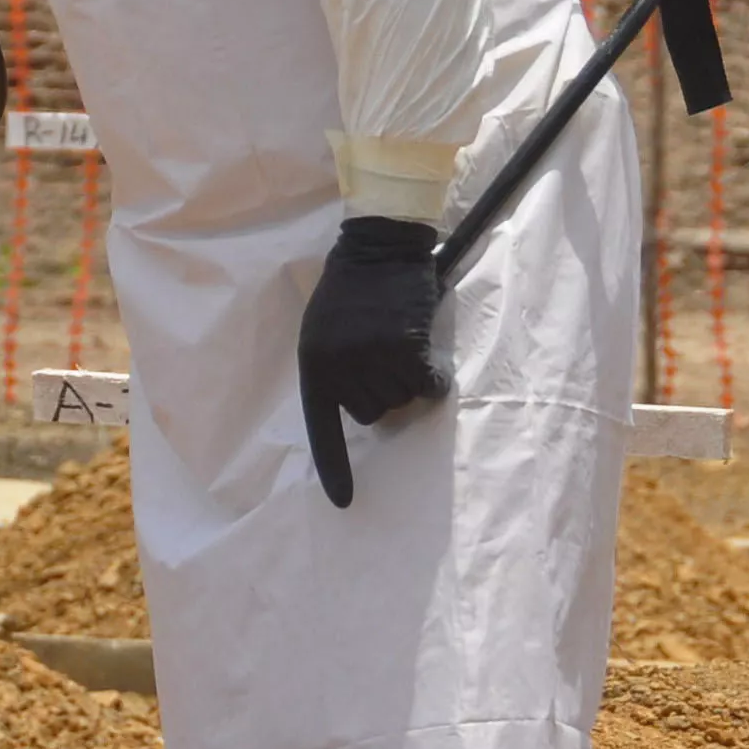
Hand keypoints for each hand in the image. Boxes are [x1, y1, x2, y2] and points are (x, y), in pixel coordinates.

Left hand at [296, 215, 448, 508]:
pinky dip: (435, 378)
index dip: (335, 468)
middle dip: (384, 393)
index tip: (344, 503)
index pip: (323, 428)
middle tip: (385, 355)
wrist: (378, 245)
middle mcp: (339, 367)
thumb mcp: (324, 330)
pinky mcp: (406, 349)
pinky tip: (430, 357)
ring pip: (402, 401)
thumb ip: (335, 369)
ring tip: (401, 343)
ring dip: (409, 380)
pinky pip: (427, 387)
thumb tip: (364, 410)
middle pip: (373, 415)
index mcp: (314, 365)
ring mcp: (372, 359)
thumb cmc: (352, 288)